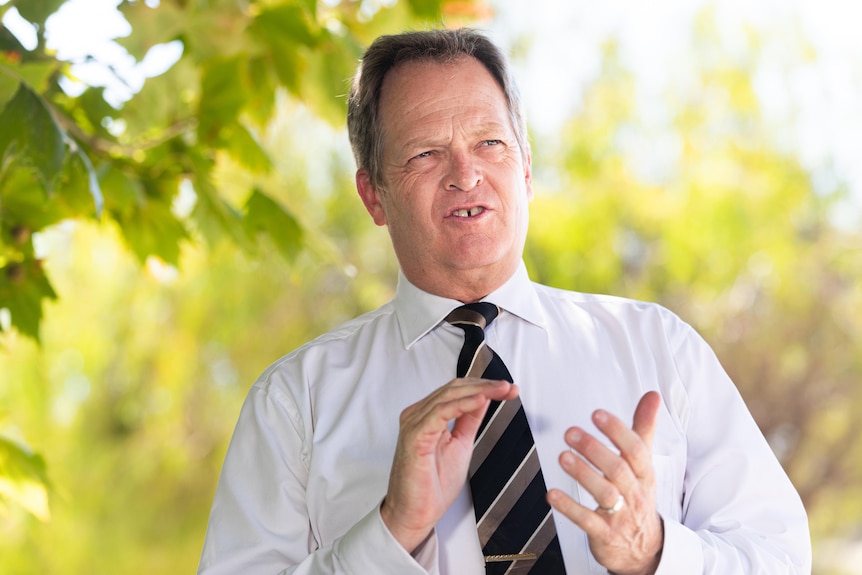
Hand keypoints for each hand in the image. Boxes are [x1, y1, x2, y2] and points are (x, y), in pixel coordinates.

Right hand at [380, 378, 518, 552]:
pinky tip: (479, 401)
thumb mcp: (460, 444)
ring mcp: (414, 424)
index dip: (483, 386)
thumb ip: (468, 420)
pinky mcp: (414, 436)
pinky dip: (461, 405)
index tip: (508, 389)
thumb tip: (482, 398)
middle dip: (485, 386)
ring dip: (478, 391)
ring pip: (448, 397)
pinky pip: (439, 414)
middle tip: (508, 387)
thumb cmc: (432, 485)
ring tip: (500, 390)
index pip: (456, 390)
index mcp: (427, 415)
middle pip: (454, 389)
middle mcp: (418, 415)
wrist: (415, 513)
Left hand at [547, 391, 663, 574]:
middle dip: (595, 449)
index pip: (636, 450)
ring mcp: (620, 515)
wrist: (646, 549)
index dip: (617, 431)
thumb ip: (643, 429)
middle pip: (618, 470)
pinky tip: (552, 494)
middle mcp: (634, 493)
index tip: (597, 414)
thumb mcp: (644, 464)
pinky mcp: (604, 534)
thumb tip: (652, 395)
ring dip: (583, 474)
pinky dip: (569, 507)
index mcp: (643, 474)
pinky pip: (587, 521)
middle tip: (571, 432)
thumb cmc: (639, 498)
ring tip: (563, 456)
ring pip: (605, 493)